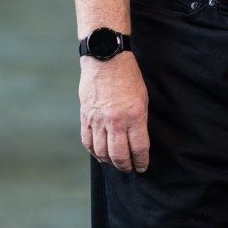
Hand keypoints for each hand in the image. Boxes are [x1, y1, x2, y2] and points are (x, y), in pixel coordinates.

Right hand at [80, 53, 149, 172]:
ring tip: (115, 163)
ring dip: (109, 162)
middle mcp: (115, 121)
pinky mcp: (85, 117)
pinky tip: (100, 154)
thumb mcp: (142, 98)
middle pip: (119, 155)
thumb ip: (139, 121)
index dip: (141, 161)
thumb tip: (137, 141)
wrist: (106, 59)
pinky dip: (94, 152)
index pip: (139, 148)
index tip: (142, 166)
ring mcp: (98, 120)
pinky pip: (87, 142)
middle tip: (129, 168)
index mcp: (134, 116)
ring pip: (102, 152)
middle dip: (126, 166)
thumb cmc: (128, 76)